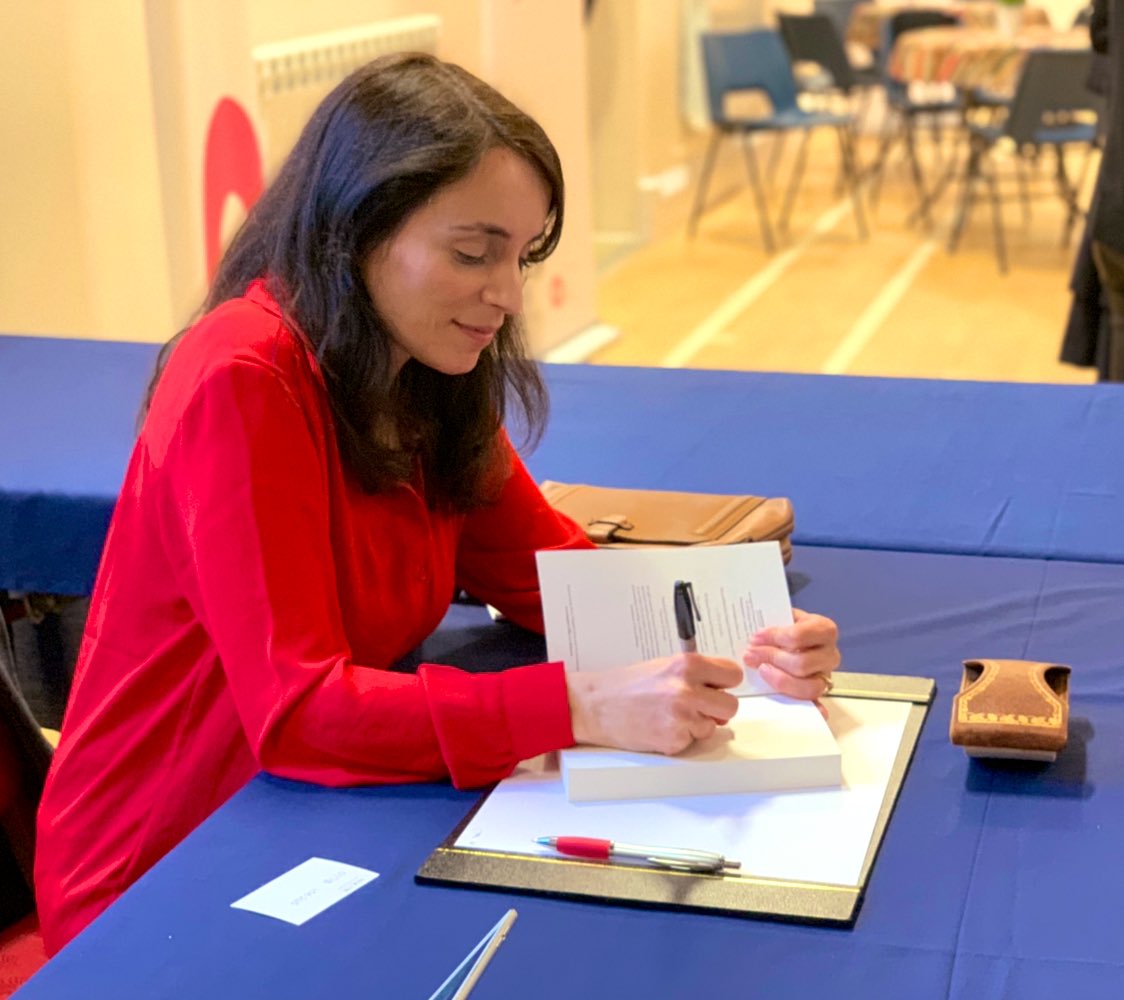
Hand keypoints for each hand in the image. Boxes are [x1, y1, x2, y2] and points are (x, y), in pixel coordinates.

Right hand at [566, 653, 743, 755]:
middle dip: (717, 709)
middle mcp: (687, 689)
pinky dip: (681, 738)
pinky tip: (661, 727)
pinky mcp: (674, 739)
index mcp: (687, 665)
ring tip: (671, 716)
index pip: (733, 674)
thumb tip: (720, 690)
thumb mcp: (665, 666)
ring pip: (713, 727)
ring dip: (697, 725)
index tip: (717, 688)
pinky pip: (693, 741)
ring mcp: (682, 716)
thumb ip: (696, 675)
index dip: (724, 684)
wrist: (596, 705)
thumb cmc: (626, 686)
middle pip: (731, 705)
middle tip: (698, 707)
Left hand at [742, 609, 840, 707]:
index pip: (800, 635)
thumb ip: (774, 620)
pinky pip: (815, 704)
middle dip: (771, 659)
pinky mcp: (819, 693)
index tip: (756, 637)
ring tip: (761, 670)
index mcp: (824, 630)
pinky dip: (809, 708)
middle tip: (750, 655)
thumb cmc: (790, 626)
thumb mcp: (785, 615)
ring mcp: (826, 676)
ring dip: (779, 680)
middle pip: (801, 663)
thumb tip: (753, 634)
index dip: (775, 637)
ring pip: (808, 686)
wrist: (800, 637)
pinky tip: (795, 707)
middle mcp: (830, 654)